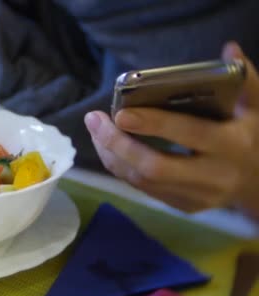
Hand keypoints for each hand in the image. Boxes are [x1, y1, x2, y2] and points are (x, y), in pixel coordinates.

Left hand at [84, 42, 258, 221]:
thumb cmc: (253, 136)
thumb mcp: (256, 108)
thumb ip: (245, 80)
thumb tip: (229, 49)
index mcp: (231, 145)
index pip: (188, 134)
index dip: (153, 124)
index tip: (121, 113)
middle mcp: (212, 176)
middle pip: (154, 167)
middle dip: (118, 145)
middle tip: (94, 120)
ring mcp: (196, 197)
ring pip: (142, 181)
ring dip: (112, 155)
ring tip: (95, 129)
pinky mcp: (183, 206)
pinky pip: (143, 188)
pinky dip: (121, 167)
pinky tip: (108, 146)